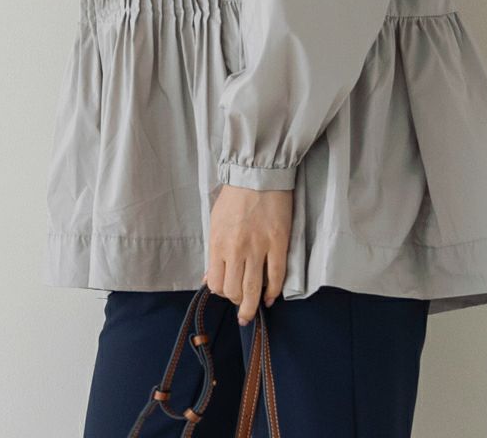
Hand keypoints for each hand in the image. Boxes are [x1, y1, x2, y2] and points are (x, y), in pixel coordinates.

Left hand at [203, 183, 291, 326]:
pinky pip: (276, 276)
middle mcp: (236, 250)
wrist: (257, 174)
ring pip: (253, 289)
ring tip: (253, 312)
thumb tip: (209, 279)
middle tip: (240, 302)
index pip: (216, 283)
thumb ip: (213, 253)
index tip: (228, 291)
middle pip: (233, 290)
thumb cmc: (234, 197)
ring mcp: (258, 248)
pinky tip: (271, 298)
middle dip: (236, 301)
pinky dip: (273, 292)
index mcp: (218, 243)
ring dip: (252, 306)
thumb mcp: (215, 223)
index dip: (221, 292)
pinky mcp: (278, 244)